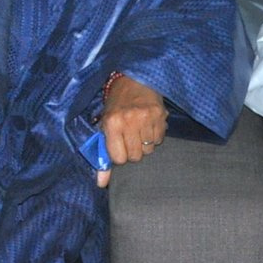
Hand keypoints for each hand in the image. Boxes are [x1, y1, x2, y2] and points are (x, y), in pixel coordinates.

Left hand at [98, 73, 167, 187]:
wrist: (133, 78)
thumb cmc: (116, 105)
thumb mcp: (105, 126)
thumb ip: (103, 156)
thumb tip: (101, 184)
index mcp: (111, 123)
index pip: (119, 159)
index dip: (120, 156)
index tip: (119, 146)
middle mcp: (128, 120)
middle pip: (136, 157)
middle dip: (133, 151)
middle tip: (130, 138)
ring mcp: (146, 117)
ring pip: (149, 149)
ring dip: (145, 143)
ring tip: (139, 130)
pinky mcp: (160, 114)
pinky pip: (160, 139)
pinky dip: (155, 135)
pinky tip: (149, 125)